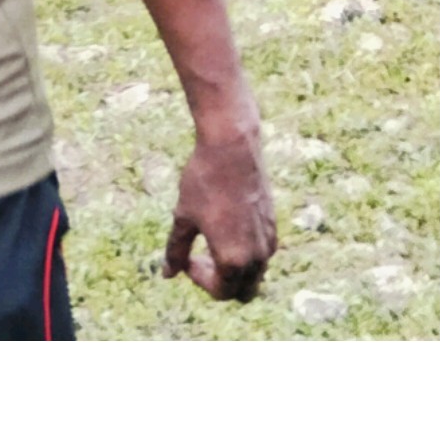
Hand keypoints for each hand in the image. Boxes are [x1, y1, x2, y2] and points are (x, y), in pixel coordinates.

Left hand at [163, 116, 275, 301]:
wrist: (231, 148)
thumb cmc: (203, 181)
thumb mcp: (183, 217)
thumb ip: (176, 250)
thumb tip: (167, 275)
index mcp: (234, 259)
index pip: (220, 292)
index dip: (199, 280)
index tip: (186, 258)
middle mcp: (257, 257)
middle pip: (243, 292)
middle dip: (221, 284)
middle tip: (200, 258)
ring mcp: (269, 242)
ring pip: (254, 275)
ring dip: (234, 270)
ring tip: (210, 241)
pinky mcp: (272, 227)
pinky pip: (261, 256)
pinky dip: (245, 255)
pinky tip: (225, 227)